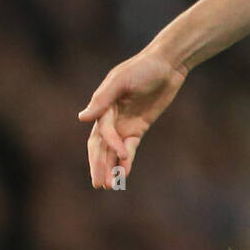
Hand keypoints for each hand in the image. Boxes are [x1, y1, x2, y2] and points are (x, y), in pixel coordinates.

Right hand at [78, 48, 188, 188]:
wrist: (168, 63)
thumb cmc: (143, 67)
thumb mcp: (121, 80)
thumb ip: (103, 99)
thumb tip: (82, 118)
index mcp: (103, 105)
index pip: (102, 132)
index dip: (110, 145)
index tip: (121, 154)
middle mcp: (111, 117)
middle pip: (101, 146)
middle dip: (99, 165)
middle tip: (98, 184)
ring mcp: (125, 123)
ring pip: (113, 150)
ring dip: (110, 167)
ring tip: (108, 185)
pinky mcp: (139, 126)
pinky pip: (130, 147)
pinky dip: (126, 160)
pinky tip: (124, 173)